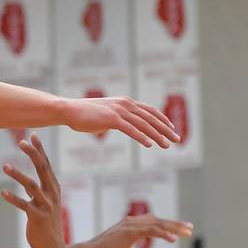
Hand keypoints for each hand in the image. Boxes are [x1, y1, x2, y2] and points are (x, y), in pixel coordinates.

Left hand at [1, 134, 64, 247]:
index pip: (47, 165)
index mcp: (54, 188)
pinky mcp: (37, 217)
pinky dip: (13, 198)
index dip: (40, 150)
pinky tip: (3, 193)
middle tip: (21, 142)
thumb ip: (38, 192)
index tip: (33, 135)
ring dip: (18, 175)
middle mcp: (52, 194)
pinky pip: (24, 205)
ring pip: (32, 185)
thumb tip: (28, 183)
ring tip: (4, 166)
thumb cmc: (46, 224)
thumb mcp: (45, 204)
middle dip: (33, 154)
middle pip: (42, 169)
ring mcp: (46, 206)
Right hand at [62, 96, 179, 147]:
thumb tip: (120, 127)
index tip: (172, 129)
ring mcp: (119, 111)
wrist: (70, 110)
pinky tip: (150, 144)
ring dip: (157, 135)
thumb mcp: (105, 116)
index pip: (149, 111)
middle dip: (166, 129)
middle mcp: (125, 104)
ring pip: (143, 124)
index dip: (162, 120)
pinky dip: (142, 137)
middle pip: (151, 118)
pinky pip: (131, 130)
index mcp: (125, 102)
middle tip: (177, 139)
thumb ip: (116, 120)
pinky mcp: (112, 119)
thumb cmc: (85, 115)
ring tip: (166, 145)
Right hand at [87, 214, 192, 247]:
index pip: (153, 223)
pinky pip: (151, 231)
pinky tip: (173, 239)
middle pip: (158, 220)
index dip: (167, 225)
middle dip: (175, 224)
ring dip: (174, 227)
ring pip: (157, 223)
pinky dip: (163, 234)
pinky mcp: (130, 232)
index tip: (181, 229)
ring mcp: (130, 226)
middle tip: (190, 228)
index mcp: (129, 226)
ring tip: (187, 232)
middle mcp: (131, 222)